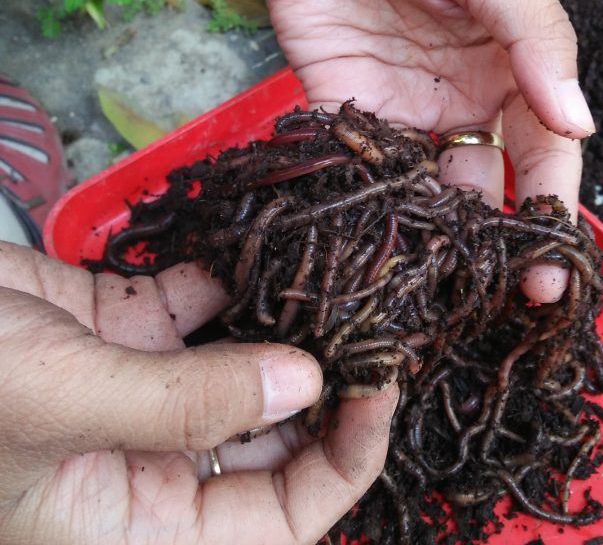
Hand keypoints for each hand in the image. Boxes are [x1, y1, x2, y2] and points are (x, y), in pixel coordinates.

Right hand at [0, 242, 396, 544]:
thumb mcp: (59, 401)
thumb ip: (189, 403)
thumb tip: (306, 382)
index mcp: (138, 529)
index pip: (281, 520)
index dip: (344, 461)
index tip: (380, 388)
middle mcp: (150, 464)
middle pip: (274, 438)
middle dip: (327, 380)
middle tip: (374, 315)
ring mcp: (142, 390)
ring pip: (245, 367)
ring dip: (289, 324)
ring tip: (340, 276)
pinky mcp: (126, 329)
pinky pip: (201, 309)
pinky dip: (234, 281)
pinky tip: (267, 248)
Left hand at [262, 0, 594, 300]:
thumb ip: (534, 40)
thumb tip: (580, 124)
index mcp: (510, 65)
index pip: (544, 151)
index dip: (551, 209)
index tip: (550, 272)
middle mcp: (460, 98)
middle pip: (486, 184)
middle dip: (492, 246)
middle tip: (490, 304)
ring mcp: (399, 109)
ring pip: (424, 189)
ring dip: (430, 238)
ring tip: (429, 292)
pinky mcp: (340, 109)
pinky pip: (358, 169)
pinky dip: (367, 207)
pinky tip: (373, 248)